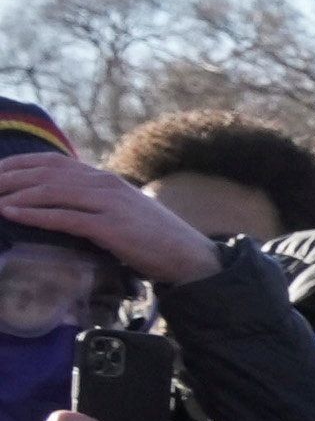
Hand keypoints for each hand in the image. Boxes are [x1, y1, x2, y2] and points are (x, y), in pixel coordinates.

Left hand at [0, 149, 211, 286]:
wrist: (191, 258)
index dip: (19, 164)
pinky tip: (11, 212)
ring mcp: (109, 204)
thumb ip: (93, 205)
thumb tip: (60, 207)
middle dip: (9, 177)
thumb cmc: (154, 241)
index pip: (54, 162)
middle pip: (46, 173)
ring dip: (15, 192)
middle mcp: (104, 184)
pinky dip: (34, 213)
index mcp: (105, 179)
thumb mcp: (120, 213)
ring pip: (51, 190)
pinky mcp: (111, 227)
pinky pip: (64, 216)